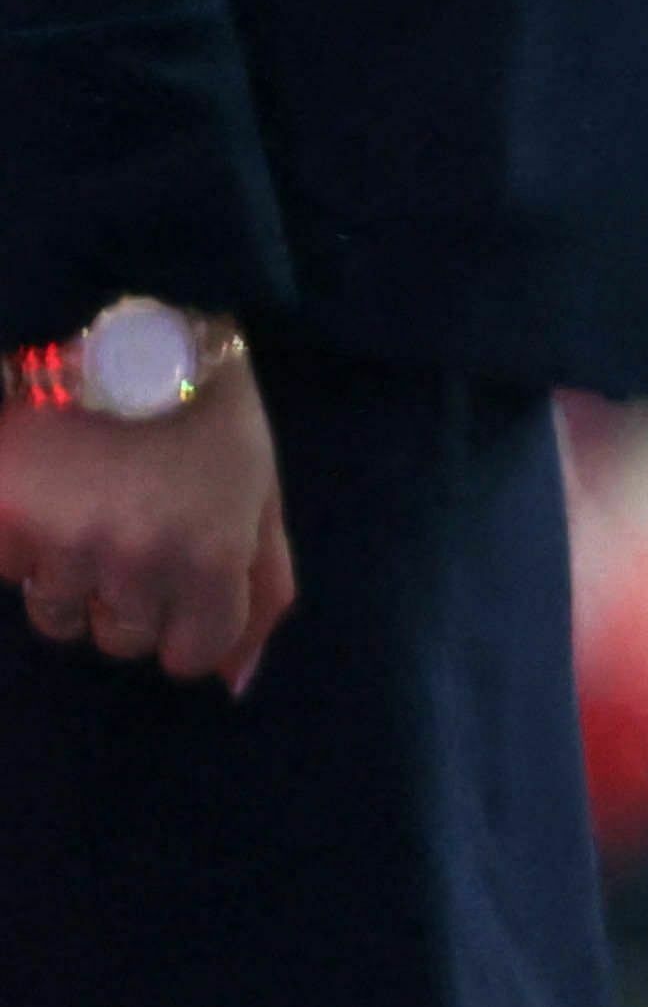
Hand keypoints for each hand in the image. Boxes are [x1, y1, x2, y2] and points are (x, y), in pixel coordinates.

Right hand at [0, 358, 291, 692]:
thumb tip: (238, 681)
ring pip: (60, 616)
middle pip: (122, 640)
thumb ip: (262, 585)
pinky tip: (52, 488)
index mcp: (211, 553)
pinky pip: (12, 573)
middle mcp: (136, 560)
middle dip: (131, 596)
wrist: (119, 325)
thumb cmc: (205, 407)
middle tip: (139, 523)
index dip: (188, 619)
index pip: (191, 655)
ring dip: (74, 574)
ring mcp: (61, 544)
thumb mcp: (259, 485)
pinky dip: (27, 545)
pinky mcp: (1, 523)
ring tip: (93, 500)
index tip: (184, 573)